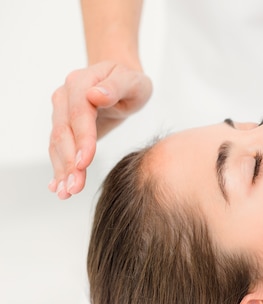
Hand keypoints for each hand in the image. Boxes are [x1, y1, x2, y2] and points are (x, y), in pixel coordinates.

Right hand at [48, 61, 151, 198]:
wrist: (120, 80)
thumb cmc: (130, 82)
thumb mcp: (132, 81)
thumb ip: (116, 87)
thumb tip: (95, 94)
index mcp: (81, 83)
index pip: (79, 114)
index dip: (82, 139)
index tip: (84, 163)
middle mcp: (65, 97)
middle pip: (64, 132)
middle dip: (68, 162)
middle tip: (75, 188)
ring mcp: (61, 112)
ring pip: (57, 144)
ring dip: (61, 170)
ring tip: (66, 193)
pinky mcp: (64, 126)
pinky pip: (58, 148)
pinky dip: (59, 168)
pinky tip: (59, 186)